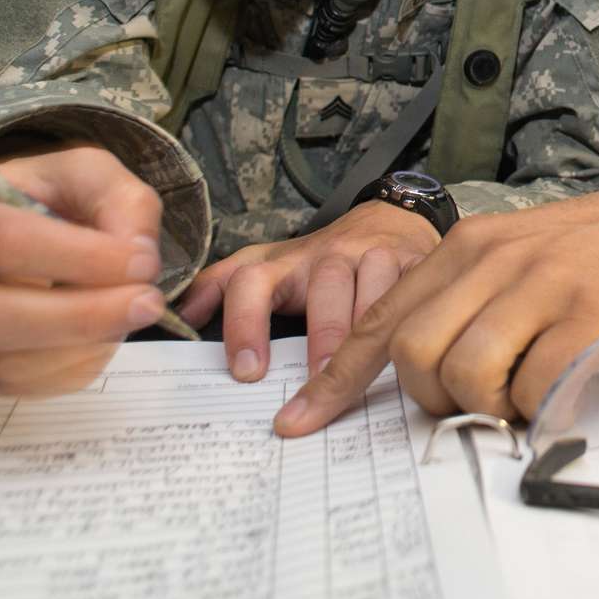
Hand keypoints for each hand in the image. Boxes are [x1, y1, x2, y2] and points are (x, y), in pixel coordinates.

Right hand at [0, 141, 167, 395]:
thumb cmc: (34, 195)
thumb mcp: (81, 172)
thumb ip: (119, 201)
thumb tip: (139, 258)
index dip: (78, 258)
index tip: (143, 262)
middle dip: (82, 316)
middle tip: (148, 304)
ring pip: (0, 363)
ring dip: (81, 347)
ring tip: (130, 317)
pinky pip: (12, 385)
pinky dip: (69, 369)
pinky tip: (102, 340)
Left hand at [176, 201, 440, 382]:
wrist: (389, 220)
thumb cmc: (324, 260)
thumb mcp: (271, 265)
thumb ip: (224, 285)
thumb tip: (183, 316)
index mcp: (286, 261)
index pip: (253, 282)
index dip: (246, 324)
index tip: (246, 372)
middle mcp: (330, 254)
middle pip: (324, 290)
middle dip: (321, 336)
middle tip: (316, 379)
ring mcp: (376, 256)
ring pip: (374, 291)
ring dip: (367, 333)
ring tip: (362, 372)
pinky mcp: (416, 263)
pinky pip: (415, 294)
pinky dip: (410, 321)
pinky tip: (407, 349)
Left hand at [273, 178, 598, 437]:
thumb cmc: (588, 251)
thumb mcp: (511, 253)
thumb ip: (461, 297)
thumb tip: (415, 366)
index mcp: (467, 246)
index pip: (381, 318)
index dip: (335, 379)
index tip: (299, 423)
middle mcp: (494, 261)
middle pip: (413, 352)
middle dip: (430, 397)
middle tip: (466, 402)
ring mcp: (541, 287)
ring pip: (465, 372)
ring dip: (483, 405)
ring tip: (516, 395)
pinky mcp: (586, 318)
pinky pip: (532, 386)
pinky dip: (533, 407)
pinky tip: (552, 391)